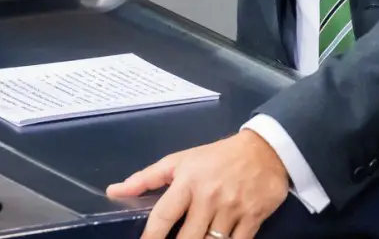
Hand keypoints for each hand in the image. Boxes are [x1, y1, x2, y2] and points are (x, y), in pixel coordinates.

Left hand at [105, 130, 289, 238]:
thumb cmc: (216, 157)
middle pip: (187, 238)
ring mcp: (232, 209)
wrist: (265, 149)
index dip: (150, 238)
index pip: (163, 216)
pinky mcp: (253, 218)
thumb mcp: (180, 161)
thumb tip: (113, 191)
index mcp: (187, 181)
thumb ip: (146, 178)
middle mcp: (209, 197)